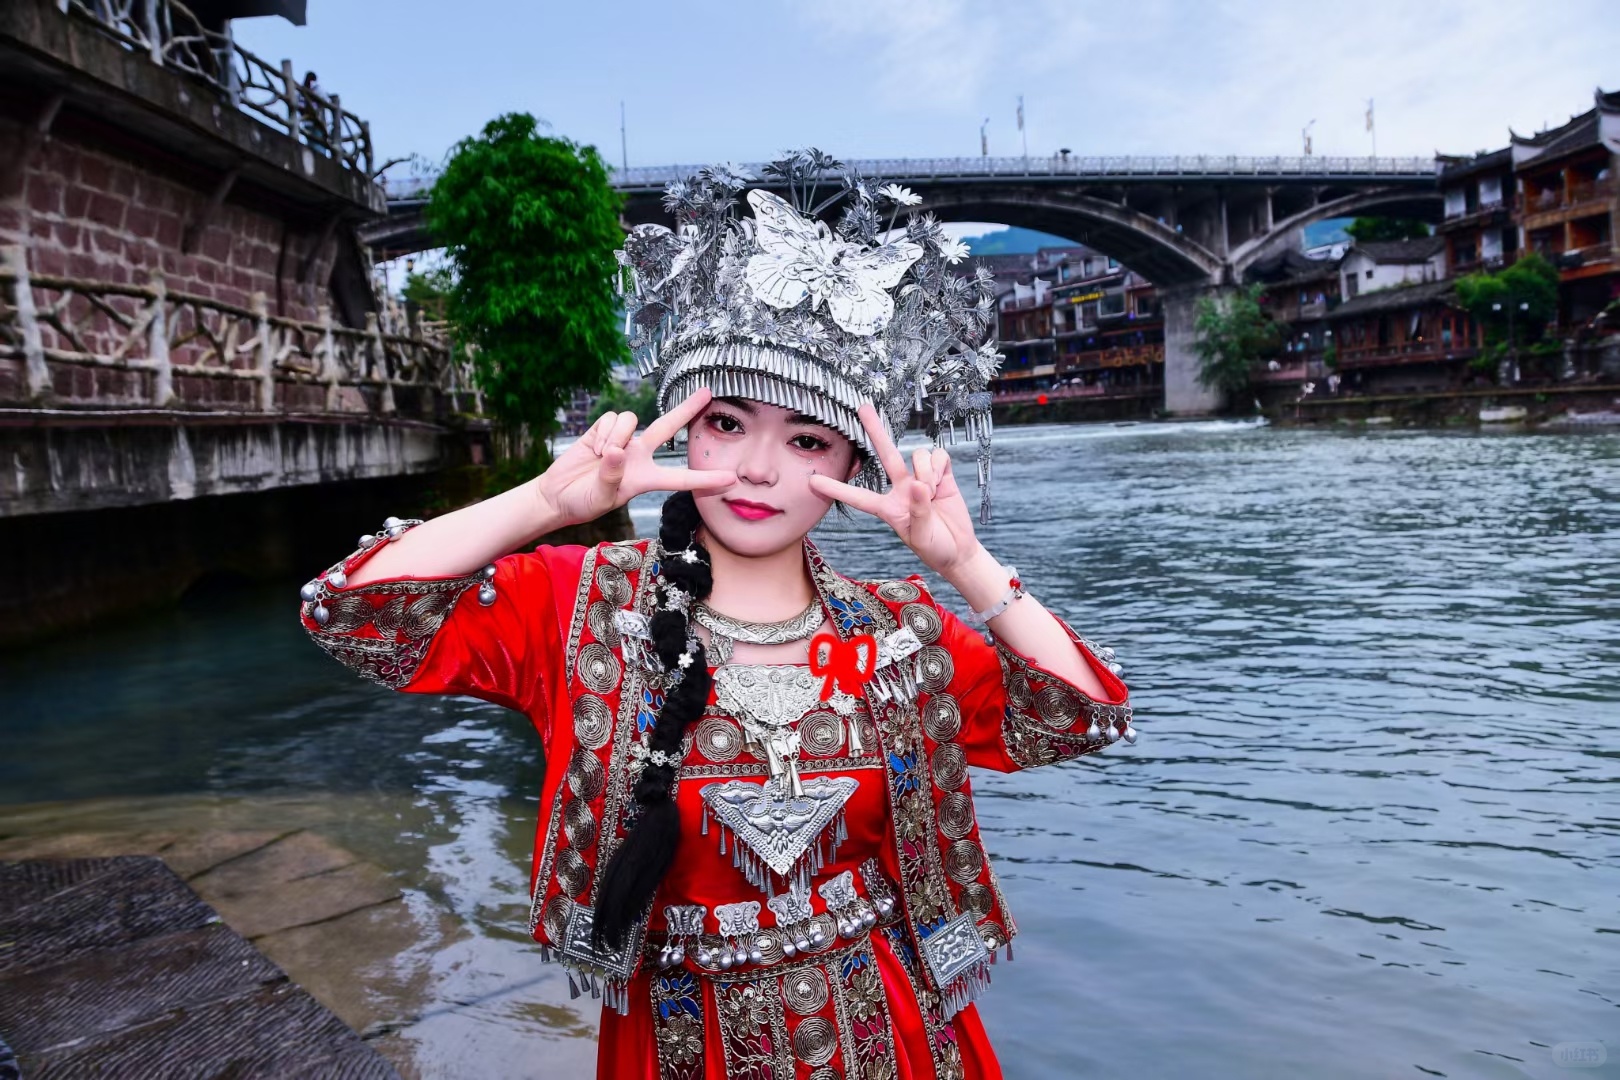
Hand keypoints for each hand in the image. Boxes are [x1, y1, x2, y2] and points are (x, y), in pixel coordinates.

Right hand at [536, 388, 735, 526]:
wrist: (557, 495)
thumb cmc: (583, 503)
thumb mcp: (601, 498)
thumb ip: (611, 477)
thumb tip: (616, 450)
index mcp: (646, 478)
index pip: (681, 478)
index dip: (706, 480)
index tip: (731, 480)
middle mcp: (639, 455)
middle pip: (667, 427)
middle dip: (686, 409)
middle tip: (707, 393)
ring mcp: (622, 440)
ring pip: (632, 421)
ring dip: (616, 436)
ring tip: (602, 455)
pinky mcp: (602, 430)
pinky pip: (611, 419)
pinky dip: (602, 432)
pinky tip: (593, 447)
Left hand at [807, 402, 981, 575]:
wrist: (958, 550)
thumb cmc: (934, 548)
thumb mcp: (921, 536)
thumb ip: (918, 511)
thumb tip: (917, 484)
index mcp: (888, 509)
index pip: (859, 497)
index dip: (837, 489)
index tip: (812, 482)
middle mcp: (901, 489)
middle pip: (886, 455)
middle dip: (875, 430)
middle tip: (862, 407)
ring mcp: (921, 479)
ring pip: (917, 456)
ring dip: (926, 471)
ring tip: (931, 492)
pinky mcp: (941, 474)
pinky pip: (937, 456)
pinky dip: (939, 467)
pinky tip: (941, 483)